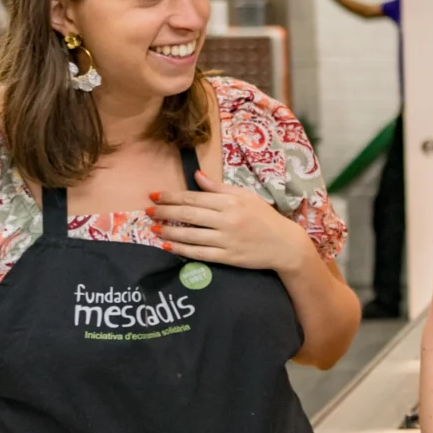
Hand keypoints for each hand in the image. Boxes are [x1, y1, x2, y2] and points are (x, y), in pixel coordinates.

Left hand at [152, 170, 313, 275]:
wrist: (285, 244)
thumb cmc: (265, 217)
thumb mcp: (245, 196)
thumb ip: (219, 188)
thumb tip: (197, 176)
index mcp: (230, 202)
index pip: (194, 197)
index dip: (171, 196)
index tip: (154, 195)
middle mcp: (227, 219)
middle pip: (188, 214)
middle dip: (164, 212)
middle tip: (148, 211)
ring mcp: (226, 239)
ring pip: (190, 235)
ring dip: (169, 232)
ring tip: (154, 228)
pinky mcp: (227, 257)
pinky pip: (199, 253)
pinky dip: (181, 250)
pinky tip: (167, 246)